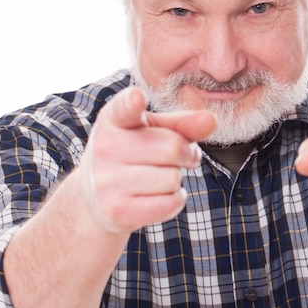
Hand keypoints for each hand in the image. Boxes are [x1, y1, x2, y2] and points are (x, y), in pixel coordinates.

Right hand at [77, 86, 215, 232]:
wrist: (95, 198)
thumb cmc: (133, 154)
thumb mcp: (152, 130)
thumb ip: (182, 123)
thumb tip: (211, 120)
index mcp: (113, 119)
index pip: (124, 108)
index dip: (132, 102)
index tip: (137, 97)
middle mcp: (104, 148)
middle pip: (172, 147)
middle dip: (185, 153)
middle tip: (177, 156)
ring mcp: (107, 181)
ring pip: (173, 178)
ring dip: (176, 178)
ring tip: (158, 176)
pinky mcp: (117, 210)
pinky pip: (170, 203)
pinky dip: (174, 199)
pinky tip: (156, 195)